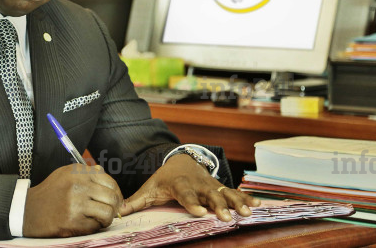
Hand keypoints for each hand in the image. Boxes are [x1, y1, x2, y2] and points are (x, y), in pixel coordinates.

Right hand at [23, 164, 123, 236]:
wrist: (29, 210)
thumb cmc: (50, 192)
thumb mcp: (65, 174)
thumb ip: (86, 173)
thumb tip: (104, 173)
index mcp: (78, 173)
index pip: (109, 181)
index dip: (116, 192)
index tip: (115, 199)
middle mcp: (78, 186)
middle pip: (112, 197)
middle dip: (114, 207)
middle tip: (111, 211)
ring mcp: (76, 204)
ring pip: (108, 213)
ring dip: (106, 218)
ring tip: (99, 219)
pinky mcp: (73, 221)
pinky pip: (96, 226)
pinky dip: (95, 227)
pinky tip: (87, 223)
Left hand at [119, 154, 259, 220]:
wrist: (180, 160)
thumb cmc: (164, 179)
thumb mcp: (149, 188)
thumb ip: (135, 201)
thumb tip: (117, 213)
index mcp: (180, 185)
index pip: (186, 194)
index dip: (192, 203)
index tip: (200, 212)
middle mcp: (198, 184)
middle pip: (209, 195)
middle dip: (218, 205)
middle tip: (226, 217)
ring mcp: (211, 185)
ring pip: (225, 193)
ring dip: (236, 203)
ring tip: (246, 213)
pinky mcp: (220, 186)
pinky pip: (234, 192)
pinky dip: (246, 198)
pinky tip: (257, 206)